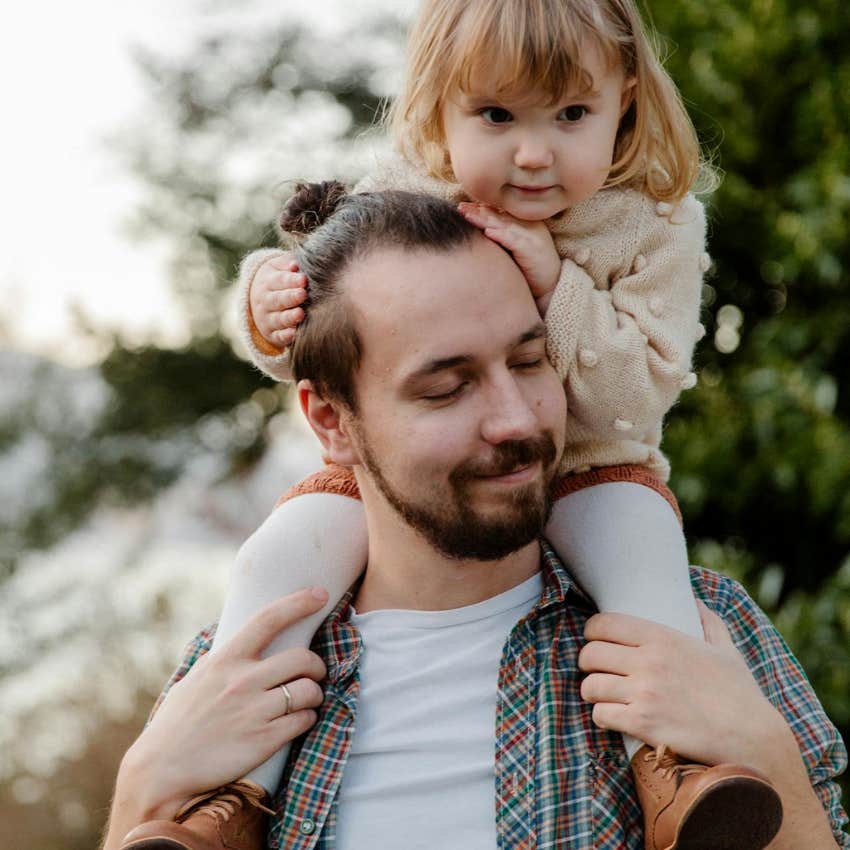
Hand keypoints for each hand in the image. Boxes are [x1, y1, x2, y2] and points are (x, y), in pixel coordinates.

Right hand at [123, 587, 328, 820]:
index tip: (320, 594)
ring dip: (315, 694)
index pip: (268, 619)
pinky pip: (304, 720)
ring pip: (309, 690)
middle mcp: (243, 681)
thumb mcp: (193, 681)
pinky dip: (308, 718)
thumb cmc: (176, 724)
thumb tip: (229, 641)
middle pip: (302, 658)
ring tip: (307, 700)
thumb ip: (217, 660)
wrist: (161, 772)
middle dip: (316, 665)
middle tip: (314, 672)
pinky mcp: (264, 740)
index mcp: (225, 661)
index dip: (298, 603)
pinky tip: (299, 721)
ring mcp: (255, 710)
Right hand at [250, 253, 307, 348]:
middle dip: (290, 297)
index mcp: (268, 282)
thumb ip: (287, 264)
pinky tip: (295, 334)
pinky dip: (286, 336)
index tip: (304, 279)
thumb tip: (295, 265)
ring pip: (278, 319)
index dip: (291, 280)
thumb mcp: (278, 267)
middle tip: (303, 294)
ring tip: (300, 314)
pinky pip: (278, 336)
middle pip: (277, 300)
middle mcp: (265, 301)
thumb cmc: (279, 280)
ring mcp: (267, 319)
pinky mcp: (272, 334)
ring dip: (289, 317)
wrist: (259, 299)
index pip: (279, 280)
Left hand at [458, 203, 559, 310]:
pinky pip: (515, 240)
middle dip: (479, 211)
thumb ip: (502, 239)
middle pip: (500, 215)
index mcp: (526, 223)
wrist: (552, 286)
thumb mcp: (515, 250)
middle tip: (460, 207)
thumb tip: (480, 233)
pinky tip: (488, 233)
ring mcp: (532, 236)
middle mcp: (530, 226)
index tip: (463, 206)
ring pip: (504, 225)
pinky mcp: (533, 249)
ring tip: (468, 216)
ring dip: (485, 220)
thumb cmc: (531, 270)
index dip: (482, 209)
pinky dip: (501, 236)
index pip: (500, 212)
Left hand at [578, 602, 793, 774]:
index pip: (604, 624)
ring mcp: (644, 692)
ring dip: (592, 692)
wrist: (753, 739)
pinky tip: (613, 717)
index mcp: (663, 638)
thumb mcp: (725, 651)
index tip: (595, 640)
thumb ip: (709, 624)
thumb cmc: (740, 695)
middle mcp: (649, 661)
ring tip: (602, 695)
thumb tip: (697, 601)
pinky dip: (602, 717)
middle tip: (595, 670)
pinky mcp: (642, 723)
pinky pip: (600, 715)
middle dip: (588, 663)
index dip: (592, 632)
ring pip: (590, 686)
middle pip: (590, 654)